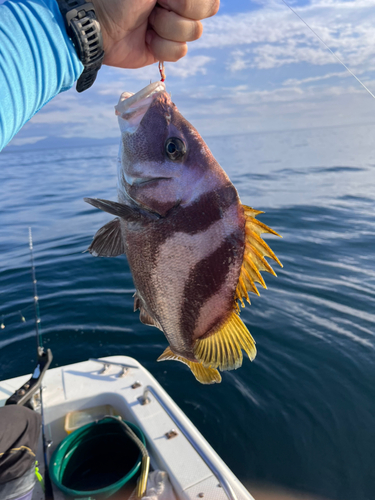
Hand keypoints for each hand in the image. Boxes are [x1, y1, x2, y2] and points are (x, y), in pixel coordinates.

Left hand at [91, 0, 218, 68]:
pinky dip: (161, 46)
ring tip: (147, 22)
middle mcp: (177, 1)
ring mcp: (172, 25)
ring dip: (167, 28)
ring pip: (194, 32)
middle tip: (156, 6)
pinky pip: (180, 51)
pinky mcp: (164, 48)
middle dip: (181, 9)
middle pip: (208, 9)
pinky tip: (146, 39)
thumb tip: (210, 2)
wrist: (97, 25)